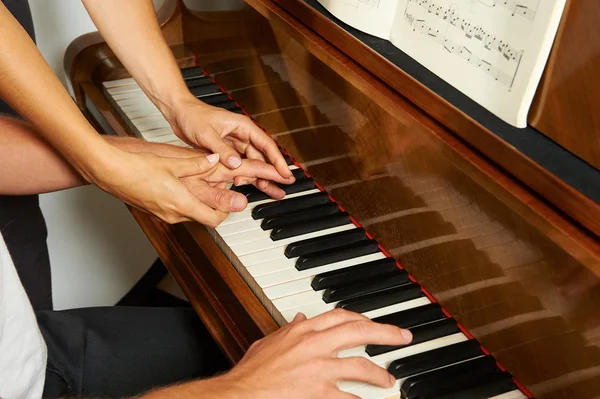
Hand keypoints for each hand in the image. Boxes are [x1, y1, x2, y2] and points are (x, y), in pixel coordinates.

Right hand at [103, 137, 294, 226]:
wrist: (106, 169)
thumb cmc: (134, 165)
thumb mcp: (172, 161)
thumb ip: (197, 163)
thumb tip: (215, 159)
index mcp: (180, 203)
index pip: (215, 218)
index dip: (229, 210)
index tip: (236, 200)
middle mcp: (172, 213)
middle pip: (205, 218)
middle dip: (218, 206)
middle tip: (228, 192)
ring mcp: (161, 213)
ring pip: (191, 213)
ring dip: (202, 203)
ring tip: (210, 186)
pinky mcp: (153, 209)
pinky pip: (177, 210)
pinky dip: (187, 201)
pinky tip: (186, 186)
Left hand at [165, 96, 292, 198]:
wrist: (178, 112)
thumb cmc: (192, 115)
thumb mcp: (207, 134)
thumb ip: (222, 150)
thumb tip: (236, 164)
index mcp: (243, 126)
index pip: (266, 145)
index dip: (278, 161)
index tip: (285, 174)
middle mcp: (242, 135)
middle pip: (262, 157)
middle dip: (271, 173)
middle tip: (280, 189)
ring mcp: (235, 144)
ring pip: (252, 163)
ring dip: (257, 177)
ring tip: (268, 191)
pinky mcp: (226, 151)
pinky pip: (239, 165)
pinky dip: (244, 175)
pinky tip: (247, 185)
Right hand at [216, 309, 412, 398]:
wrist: (241, 395)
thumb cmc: (252, 373)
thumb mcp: (268, 342)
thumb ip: (288, 329)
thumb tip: (299, 318)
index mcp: (302, 331)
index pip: (340, 316)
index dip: (361, 318)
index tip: (372, 323)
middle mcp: (314, 345)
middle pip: (359, 332)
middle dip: (385, 333)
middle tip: (403, 337)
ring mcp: (320, 370)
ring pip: (361, 366)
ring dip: (379, 373)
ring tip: (389, 379)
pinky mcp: (321, 393)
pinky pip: (350, 398)